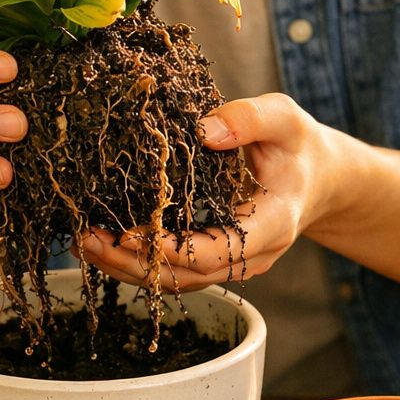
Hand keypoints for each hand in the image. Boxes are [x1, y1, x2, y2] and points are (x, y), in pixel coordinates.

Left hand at [79, 93, 338, 291]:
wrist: (314, 178)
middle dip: (137, 262)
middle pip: (191, 274)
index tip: (132, 232)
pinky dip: (139, 262)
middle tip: (89, 239)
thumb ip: (249, 119)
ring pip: (179, 280)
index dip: (174, 248)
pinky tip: (103, 244)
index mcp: (274, 223)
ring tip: (84, 243)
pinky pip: (177, 271)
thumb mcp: (284, 118)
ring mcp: (235, 263)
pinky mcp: (218, 261)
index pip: (221, 250)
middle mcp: (254, 254)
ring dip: (129, 267)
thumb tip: (203, 131)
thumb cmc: (296, 145)